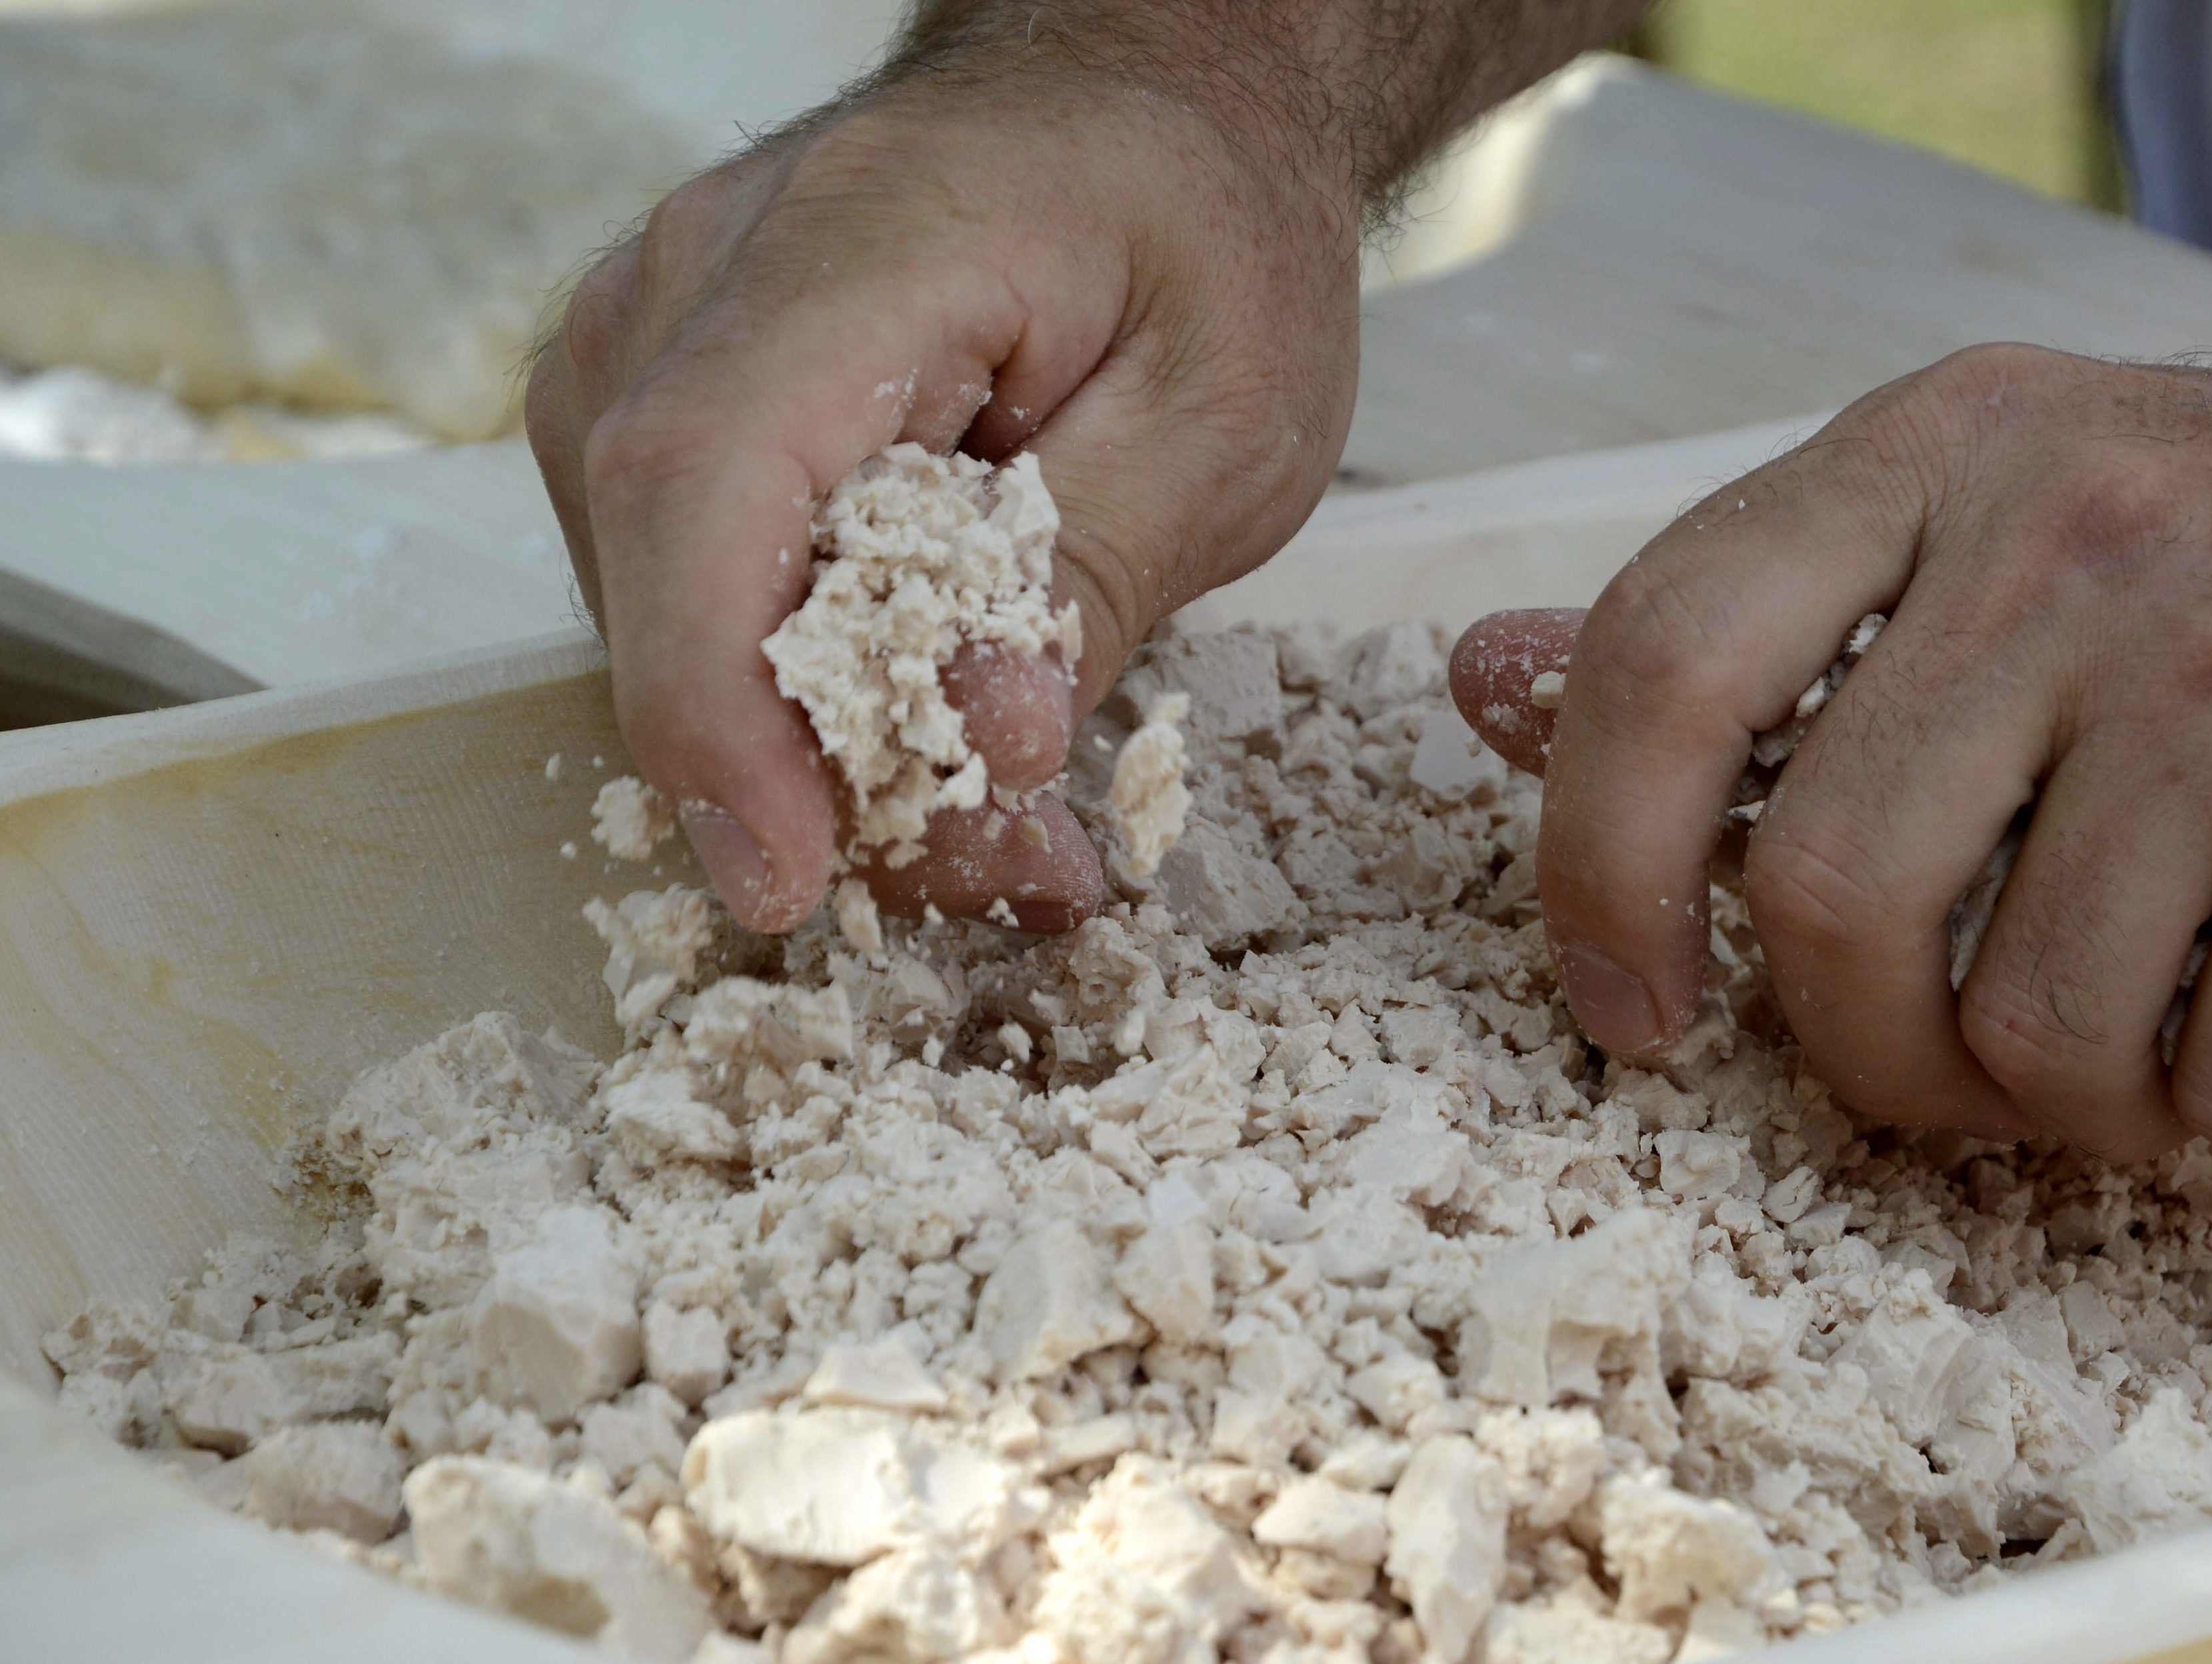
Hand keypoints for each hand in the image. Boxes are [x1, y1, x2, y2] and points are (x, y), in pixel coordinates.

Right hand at [526, 51, 1362, 932]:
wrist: (1152, 104)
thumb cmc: (1199, 226)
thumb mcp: (1225, 410)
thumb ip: (1095, 570)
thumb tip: (991, 737)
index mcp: (846, 244)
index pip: (700, 485)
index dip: (717, 708)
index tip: (789, 872)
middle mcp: (692, 285)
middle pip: (673, 587)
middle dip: (819, 785)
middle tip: (1008, 876)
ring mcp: (651, 343)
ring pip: (668, 617)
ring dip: (823, 761)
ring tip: (1007, 828)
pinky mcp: (670, 412)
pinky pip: (696, 594)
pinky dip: (808, 699)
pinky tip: (942, 744)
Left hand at [1454, 344, 2211, 1174]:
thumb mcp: (2014, 518)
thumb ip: (1758, 625)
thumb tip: (1475, 682)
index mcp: (1950, 452)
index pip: (1663, 658)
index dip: (1594, 867)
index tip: (1632, 1008)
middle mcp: (2077, 541)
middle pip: (1826, 897)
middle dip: (1870, 1051)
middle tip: (1965, 1064)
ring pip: (2024, 1029)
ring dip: (2085, 1099)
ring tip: (2175, 1024)